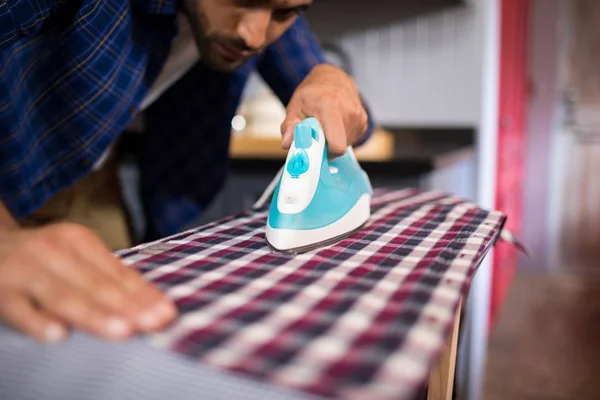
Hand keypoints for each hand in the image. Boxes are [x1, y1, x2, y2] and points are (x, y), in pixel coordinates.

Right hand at [0, 222, 175, 341]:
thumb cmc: (45, 256)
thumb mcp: (76, 255)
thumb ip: (108, 276)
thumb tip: (150, 302)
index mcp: (78, 240)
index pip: (117, 272)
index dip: (143, 293)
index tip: (166, 312)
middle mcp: (54, 252)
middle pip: (96, 284)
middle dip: (128, 306)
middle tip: (153, 322)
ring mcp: (26, 271)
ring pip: (64, 296)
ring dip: (94, 315)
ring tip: (121, 330)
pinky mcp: (1, 291)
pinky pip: (20, 309)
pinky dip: (38, 322)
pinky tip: (58, 334)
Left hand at [281, 64, 368, 157]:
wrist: (333, 78)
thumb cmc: (312, 93)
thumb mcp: (295, 106)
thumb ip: (290, 126)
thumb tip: (287, 144)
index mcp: (330, 106)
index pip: (337, 145)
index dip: (325, 153)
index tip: (315, 148)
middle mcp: (348, 111)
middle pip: (339, 146)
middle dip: (326, 146)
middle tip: (316, 134)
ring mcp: (359, 117)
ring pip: (344, 144)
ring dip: (333, 141)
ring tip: (326, 127)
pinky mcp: (363, 122)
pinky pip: (350, 140)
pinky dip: (341, 137)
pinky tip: (335, 125)